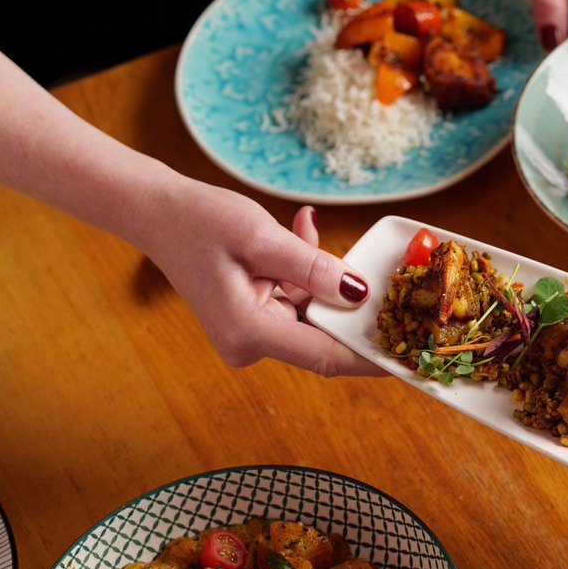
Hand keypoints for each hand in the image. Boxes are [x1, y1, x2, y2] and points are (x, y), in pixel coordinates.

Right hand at [140, 178, 384, 377]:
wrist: (154, 211)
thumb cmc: (199, 220)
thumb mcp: (262, 238)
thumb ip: (313, 268)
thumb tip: (359, 293)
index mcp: (250, 334)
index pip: (327, 357)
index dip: (373, 357)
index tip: (413, 356)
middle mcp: (250, 344)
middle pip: (323, 334)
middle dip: (352, 304)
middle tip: (385, 275)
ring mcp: (251, 334)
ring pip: (312, 312)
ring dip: (322, 275)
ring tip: (303, 230)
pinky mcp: (254, 318)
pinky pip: (296, 300)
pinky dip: (305, 272)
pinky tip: (300, 230)